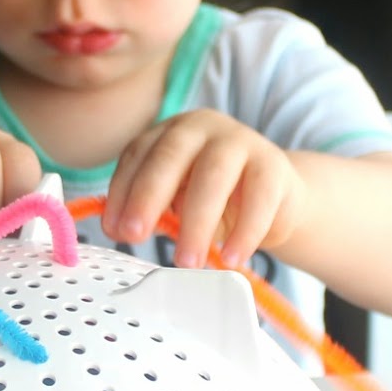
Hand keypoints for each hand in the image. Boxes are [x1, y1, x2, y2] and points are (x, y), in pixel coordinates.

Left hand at [104, 110, 306, 268]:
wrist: (277, 198)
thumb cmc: (217, 198)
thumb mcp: (177, 200)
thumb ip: (150, 209)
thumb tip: (119, 228)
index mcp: (170, 132)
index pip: (138, 154)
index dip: (122, 191)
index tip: (114, 228)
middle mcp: (202, 128)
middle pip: (170, 157)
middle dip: (148, 198)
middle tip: (135, 236)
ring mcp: (241, 141)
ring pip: (213, 176)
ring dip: (195, 222)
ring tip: (186, 261)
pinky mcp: (274, 166)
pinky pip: (258, 198)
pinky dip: (243, 233)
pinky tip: (231, 259)